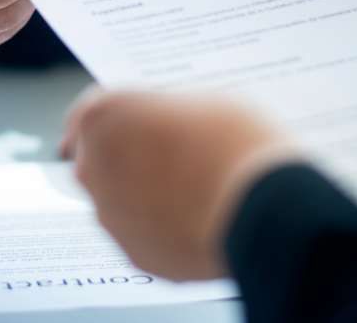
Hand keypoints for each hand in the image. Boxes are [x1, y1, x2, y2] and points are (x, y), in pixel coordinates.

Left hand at [60, 89, 295, 280]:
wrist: (267, 212)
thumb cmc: (239, 147)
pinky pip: (143, 234)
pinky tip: (201, 216)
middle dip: (129, 154)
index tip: (135, 119)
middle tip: (174, 150)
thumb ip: (169, 111)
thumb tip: (168, 124)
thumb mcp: (209, 101)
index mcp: (105, 118)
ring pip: (121, 200)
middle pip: (101, 158)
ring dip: (146, 192)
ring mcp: (113, 219)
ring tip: (197, 187)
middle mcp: (95, 170)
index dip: (119, 114)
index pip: (89, 111)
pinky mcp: (137, 255)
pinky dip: (163, 226)